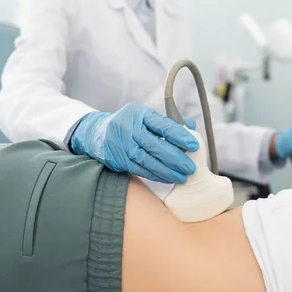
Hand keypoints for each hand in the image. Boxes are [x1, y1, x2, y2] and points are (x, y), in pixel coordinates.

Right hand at [70, 103, 198, 182]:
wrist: (96, 133)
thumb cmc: (128, 124)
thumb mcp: (144, 117)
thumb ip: (167, 122)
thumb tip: (192, 126)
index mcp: (139, 114)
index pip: (163, 125)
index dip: (180, 136)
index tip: (195, 146)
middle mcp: (128, 128)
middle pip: (156, 145)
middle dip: (176, 158)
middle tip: (191, 167)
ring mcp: (121, 145)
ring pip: (148, 161)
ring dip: (167, 171)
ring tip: (182, 176)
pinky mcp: (117, 159)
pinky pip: (140, 170)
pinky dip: (155, 175)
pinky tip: (167, 178)